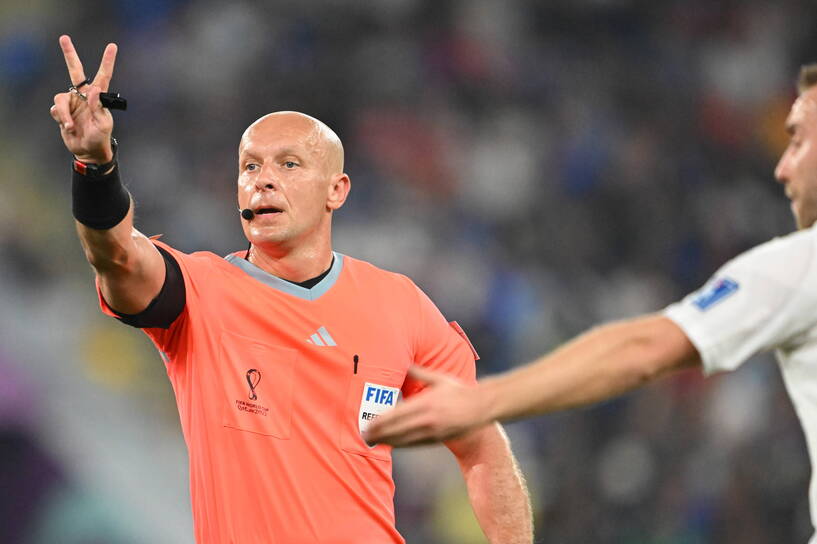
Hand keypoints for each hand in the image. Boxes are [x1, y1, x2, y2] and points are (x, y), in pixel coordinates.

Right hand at [50, 35, 117, 162]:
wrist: (87, 151)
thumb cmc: (100, 138)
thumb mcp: (103, 125)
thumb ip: (98, 107)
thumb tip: (94, 89)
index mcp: (98, 97)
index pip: (104, 76)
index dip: (107, 61)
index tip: (112, 46)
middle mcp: (83, 96)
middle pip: (75, 71)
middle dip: (69, 54)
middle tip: (64, 38)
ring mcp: (72, 102)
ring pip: (60, 98)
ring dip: (64, 113)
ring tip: (71, 126)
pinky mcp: (62, 111)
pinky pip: (56, 110)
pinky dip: (62, 119)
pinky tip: (69, 128)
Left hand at [363, 365, 490, 446]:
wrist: (481, 408)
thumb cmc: (460, 391)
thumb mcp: (440, 379)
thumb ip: (421, 374)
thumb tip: (406, 365)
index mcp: (425, 403)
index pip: (396, 414)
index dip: (380, 421)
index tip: (367, 423)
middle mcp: (427, 419)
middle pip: (397, 429)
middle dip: (379, 433)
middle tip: (364, 435)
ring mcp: (432, 431)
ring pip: (404, 439)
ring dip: (387, 441)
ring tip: (374, 441)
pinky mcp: (437, 439)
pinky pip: (415, 444)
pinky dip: (402, 445)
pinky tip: (393, 444)